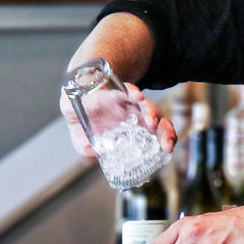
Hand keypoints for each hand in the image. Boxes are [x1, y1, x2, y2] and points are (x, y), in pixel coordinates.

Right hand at [59, 82, 175, 157]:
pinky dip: (133, 92)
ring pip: (147, 107)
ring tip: (150, 120)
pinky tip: (137, 95)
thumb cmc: (85, 122)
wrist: (76, 98)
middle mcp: (136, 118)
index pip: (157, 137)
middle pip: (158, 123)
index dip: (165, 141)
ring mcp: (129, 105)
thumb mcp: (82, 139)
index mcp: (134, 132)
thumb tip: (91, 152)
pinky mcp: (119, 92)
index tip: (168, 148)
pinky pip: (129, 91)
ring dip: (151, 113)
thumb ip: (84, 148)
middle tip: (166, 141)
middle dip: (165, 131)